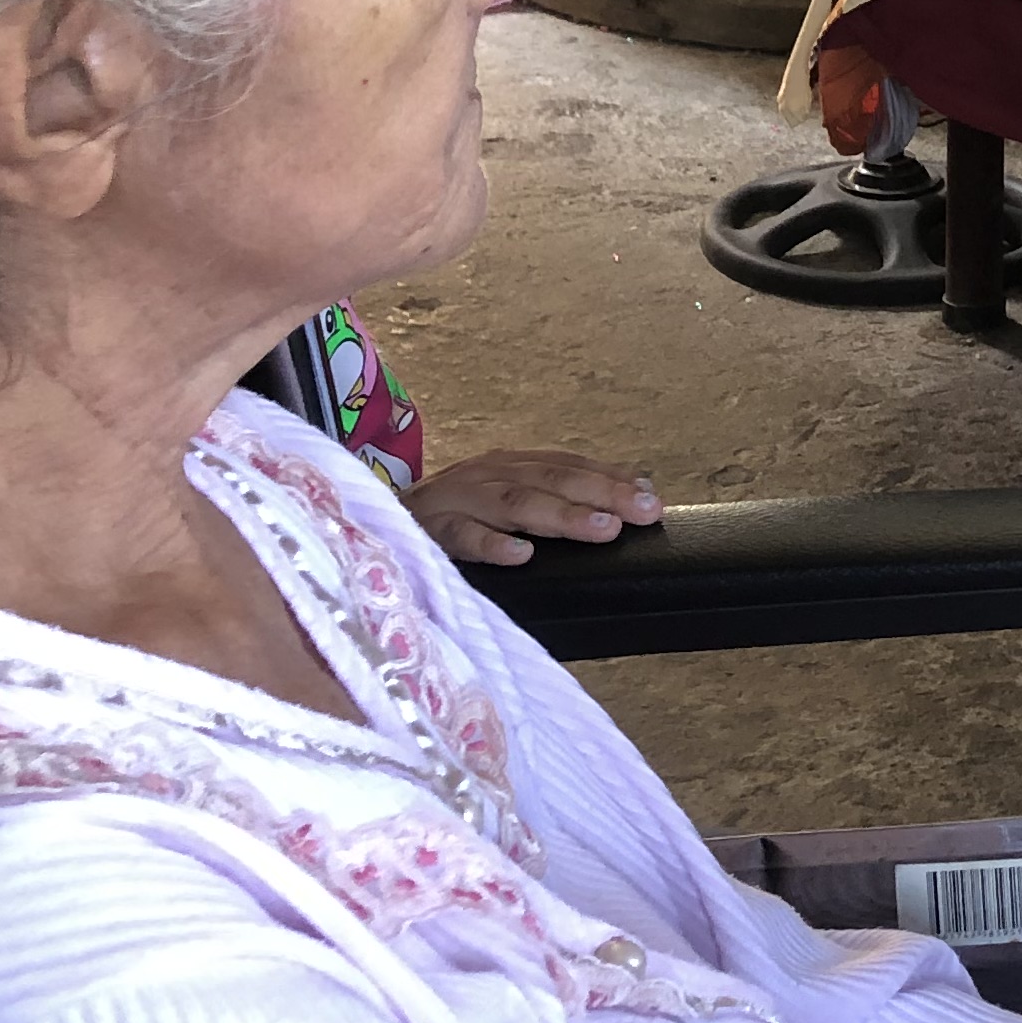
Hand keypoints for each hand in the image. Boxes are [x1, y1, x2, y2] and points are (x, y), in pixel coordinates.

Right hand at [402, 450, 661, 568]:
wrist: (368, 523)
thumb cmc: (456, 518)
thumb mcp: (507, 501)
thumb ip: (563, 497)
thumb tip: (637, 493)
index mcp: (510, 466)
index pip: (569, 466)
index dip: (611, 480)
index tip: (653, 500)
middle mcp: (488, 475)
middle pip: (552, 480)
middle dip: (601, 494)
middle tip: (643, 511)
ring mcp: (457, 500)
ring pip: (514, 503)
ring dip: (561, 516)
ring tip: (601, 530)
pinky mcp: (426, 531)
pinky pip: (461, 537)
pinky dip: (491, 544)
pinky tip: (521, 556)